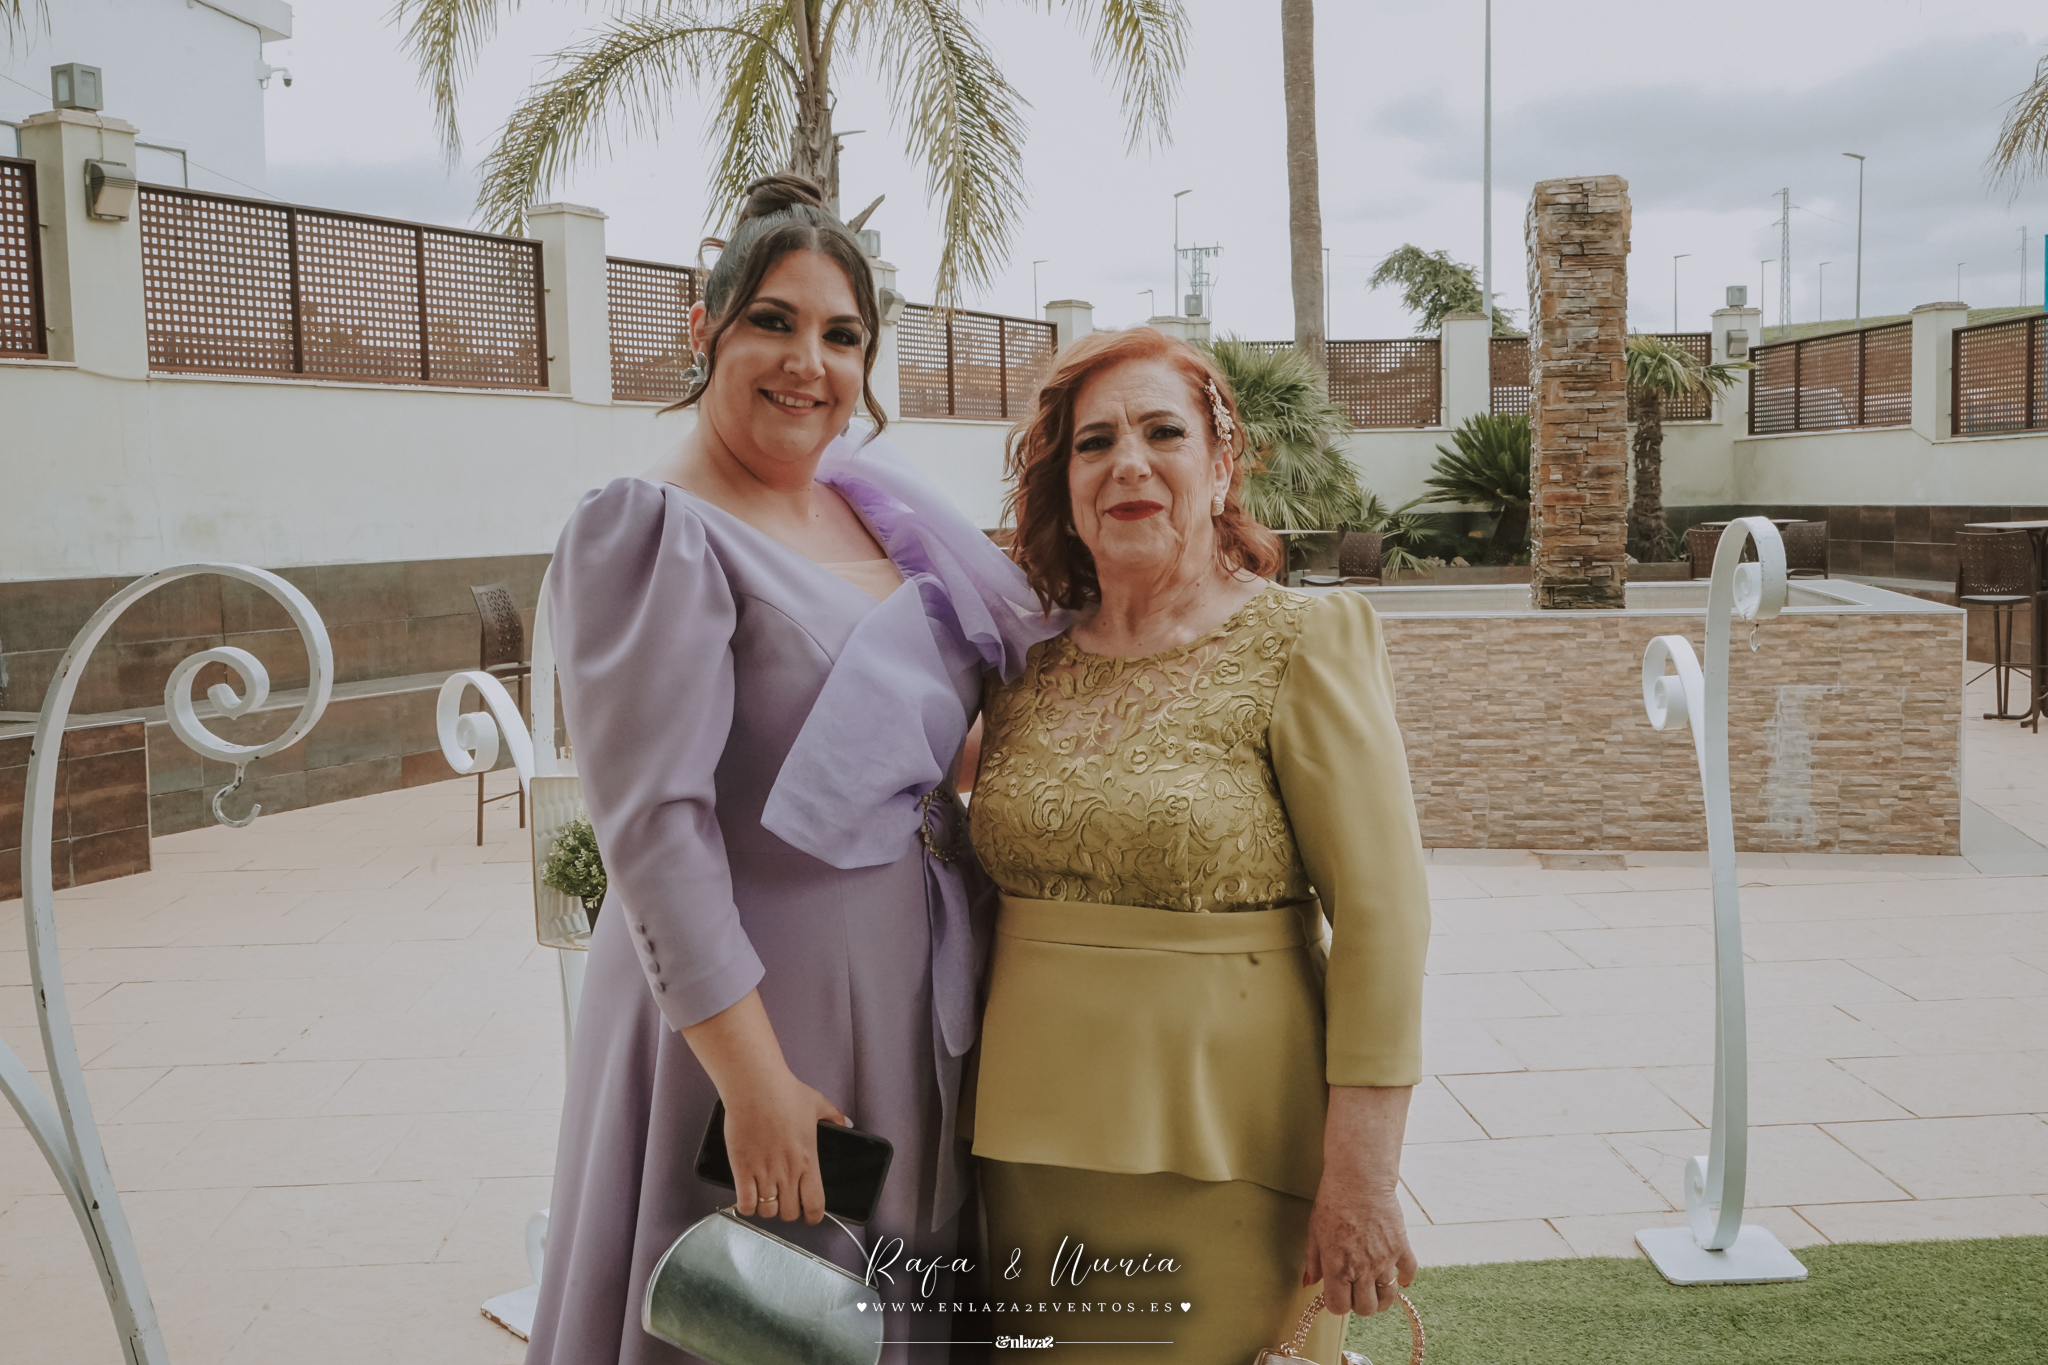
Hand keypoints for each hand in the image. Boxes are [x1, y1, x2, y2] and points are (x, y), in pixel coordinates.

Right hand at [722, 1071, 849, 1224]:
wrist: (754, 1084)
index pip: (815, 1204)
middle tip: (783, 1200)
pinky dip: (746, 1205)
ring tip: (765, 1197)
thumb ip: (834, 1117)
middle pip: (789, 1213)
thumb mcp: (818, 1103)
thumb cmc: (784, 1091)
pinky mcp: (742, 1168)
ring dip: (766, 1208)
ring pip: (767, 1212)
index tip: (809, 1215)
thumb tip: (846, 1124)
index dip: (813, 1216)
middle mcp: (787, 1171)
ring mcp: (763, 1171)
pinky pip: (745, 1203)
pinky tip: (747, 1195)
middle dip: (787, 1211)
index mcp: (808, 1160)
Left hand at [1302, 1183, 1415, 1316]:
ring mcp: (1384, 1260)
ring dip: (1381, 1298)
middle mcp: (1362, 1269)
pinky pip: (1409, 1273)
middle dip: (1359, 1304)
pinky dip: (1405, 1279)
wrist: (1359, 1178)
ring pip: (1388, 1297)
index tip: (1337, 1293)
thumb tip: (1310, 1282)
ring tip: (1376, 1289)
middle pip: (1366, 1309)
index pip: (1339, 1307)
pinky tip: (1398, 1277)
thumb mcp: (1314, 1231)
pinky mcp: (1401, 1247)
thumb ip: (1313, 1261)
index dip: (1337, 1304)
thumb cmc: (1332, 1201)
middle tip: (1356, 1291)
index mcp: (1337, 1267)